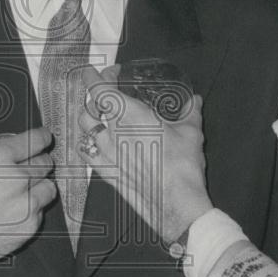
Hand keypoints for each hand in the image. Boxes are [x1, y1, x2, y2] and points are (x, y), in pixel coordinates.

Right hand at [0, 128, 55, 276]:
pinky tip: (14, 212)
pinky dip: (32, 210)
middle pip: (45, 163)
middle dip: (38, 161)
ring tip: (23, 190)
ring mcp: (24, 206)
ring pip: (48, 188)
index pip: (35, 140)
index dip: (41, 137)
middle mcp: (15, 179)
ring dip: (39, 186)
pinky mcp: (26, 229)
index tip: (44, 138)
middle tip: (29, 165)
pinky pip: (40, 213)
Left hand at [78, 65, 212, 243]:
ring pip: (83, 128)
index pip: (99, 89)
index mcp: (130, 115)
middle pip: (88, 106)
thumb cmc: (183, 166)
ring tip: (96, 114)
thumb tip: (194, 100)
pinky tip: (94, 141)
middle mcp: (112, 132)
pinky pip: (86, 152)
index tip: (98, 72)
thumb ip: (190, 112)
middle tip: (104, 91)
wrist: (176, 204)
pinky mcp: (105, 172)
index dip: (94, 76)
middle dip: (93, 94)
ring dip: (87, 116)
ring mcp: (106, 153)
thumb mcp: (191, 132)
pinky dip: (87, 142)